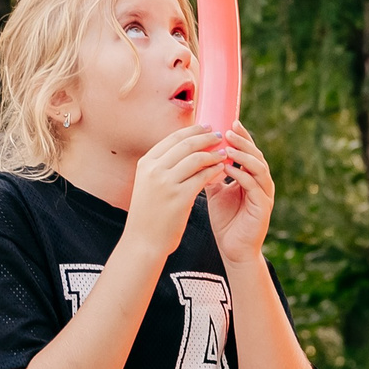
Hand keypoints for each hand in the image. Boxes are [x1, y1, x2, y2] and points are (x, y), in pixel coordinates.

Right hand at [126, 125, 229, 257]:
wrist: (143, 241)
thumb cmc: (149, 214)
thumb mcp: (148, 185)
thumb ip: (162, 167)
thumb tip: (186, 151)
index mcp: (146, 163)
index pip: (173, 139)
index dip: (192, 130)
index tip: (207, 127)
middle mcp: (154, 170)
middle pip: (186, 144)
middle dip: (206, 137)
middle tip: (220, 135)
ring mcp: (166, 183)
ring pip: (196, 158)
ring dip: (213, 153)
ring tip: (224, 152)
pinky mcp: (180, 197)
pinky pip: (202, 177)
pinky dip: (214, 171)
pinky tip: (222, 169)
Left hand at [207, 124, 274, 262]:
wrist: (233, 249)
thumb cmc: (226, 221)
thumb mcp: (216, 192)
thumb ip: (212, 174)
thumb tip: (197, 154)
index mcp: (252, 177)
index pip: (248, 151)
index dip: (241, 136)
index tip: (229, 122)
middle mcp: (262, 183)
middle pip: (256, 154)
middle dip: (243, 141)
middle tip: (228, 131)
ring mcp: (264, 194)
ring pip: (259, 167)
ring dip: (243, 156)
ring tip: (228, 147)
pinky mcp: (263, 207)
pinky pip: (254, 186)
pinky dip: (241, 175)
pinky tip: (228, 169)